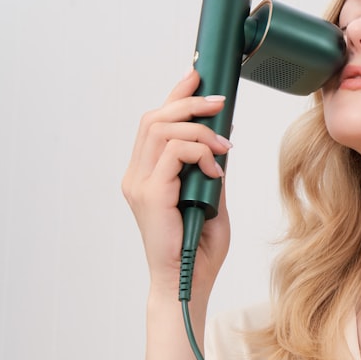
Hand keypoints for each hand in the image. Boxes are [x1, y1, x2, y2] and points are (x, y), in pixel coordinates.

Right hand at [122, 70, 232, 302]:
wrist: (187, 283)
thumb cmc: (199, 250)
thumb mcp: (213, 201)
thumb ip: (211, 173)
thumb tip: (221, 144)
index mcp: (147, 175)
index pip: (156, 123)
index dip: (176, 95)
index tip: (197, 76)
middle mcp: (137, 175)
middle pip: (155, 118)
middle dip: (190, 102)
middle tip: (220, 102)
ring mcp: (140, 184)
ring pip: (162, 130)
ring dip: (199, 129)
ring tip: (223, 147)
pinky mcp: (150, 194)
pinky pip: (174, 152)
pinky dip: (199, 152)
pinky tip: (216, 169)